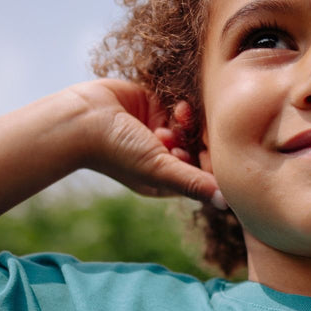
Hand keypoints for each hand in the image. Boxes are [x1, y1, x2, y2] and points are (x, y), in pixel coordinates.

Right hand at [71, 80, 225, 206]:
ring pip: (192, 128)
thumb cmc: (118, 151)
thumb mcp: (159, 169)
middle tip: (193, 137)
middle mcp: (164, 158)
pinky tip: (177, 109)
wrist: (84, 118)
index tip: (214, 154)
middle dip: (201, 142)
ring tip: (178, 121)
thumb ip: (193, 183)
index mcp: (165, 180)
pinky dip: (183, 108)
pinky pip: (181, 107)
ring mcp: (160, 131)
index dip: (212, 165)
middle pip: (200, 149)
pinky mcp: (155, 107)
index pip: (202, 175)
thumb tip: (226, 203)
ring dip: (191, 124)